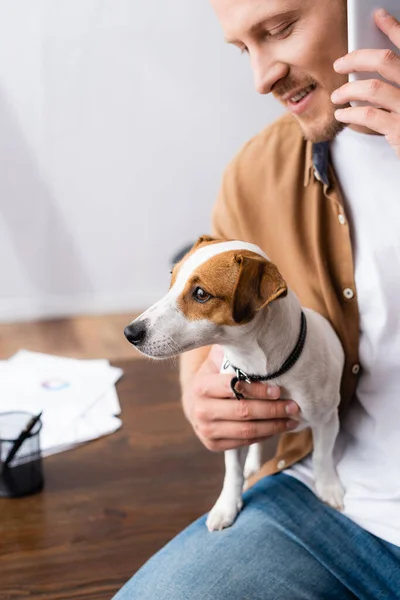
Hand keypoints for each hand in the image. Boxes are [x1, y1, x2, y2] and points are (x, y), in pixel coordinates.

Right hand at [182, 345, 299, 451]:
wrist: (194, 401)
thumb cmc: (214, 375)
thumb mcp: (218, 359)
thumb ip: (234, 351)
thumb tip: (259, 337)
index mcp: (201, 386)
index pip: (234, 388)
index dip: (258, 390)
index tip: (278, 390)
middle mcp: (200, 410)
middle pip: (244, 412)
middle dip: (273, 410)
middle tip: (293, 406)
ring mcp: (205, 430)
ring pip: (247, 431)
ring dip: (273, 426)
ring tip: (292, 419)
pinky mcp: (212, 444)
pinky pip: (244, 442)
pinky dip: (264, 436)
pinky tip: (277, 427)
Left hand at [331, 9, 399, 158]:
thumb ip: (399, 81)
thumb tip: (373, 65)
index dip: (394, 28)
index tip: (378, 16)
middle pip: (385, 61)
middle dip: (357, 58)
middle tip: (339, 63)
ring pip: (372, 88)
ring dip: (348, 90)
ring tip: (336, 96)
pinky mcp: (399, 130)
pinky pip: (369, 115)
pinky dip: (350, 113)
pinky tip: (342, 115)